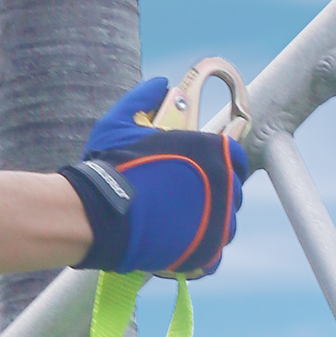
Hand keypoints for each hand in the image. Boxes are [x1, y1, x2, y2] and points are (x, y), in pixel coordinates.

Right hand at [60, 77, 249, 275]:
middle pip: (231, 190)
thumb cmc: (112, 165)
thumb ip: (143, 99)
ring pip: (225, 222)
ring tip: (175, 221)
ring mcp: (221, 221)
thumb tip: (160, 83)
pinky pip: (214, 253)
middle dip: (211, 192)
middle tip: (178, 196)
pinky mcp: (209, 250)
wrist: (100, 213)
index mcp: (214, 151)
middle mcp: (227, 185)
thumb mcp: (121, 123)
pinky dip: (199, 250)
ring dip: (206, 221)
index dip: (217, 162)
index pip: (234, 156)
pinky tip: (177, 244)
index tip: (197, 169)